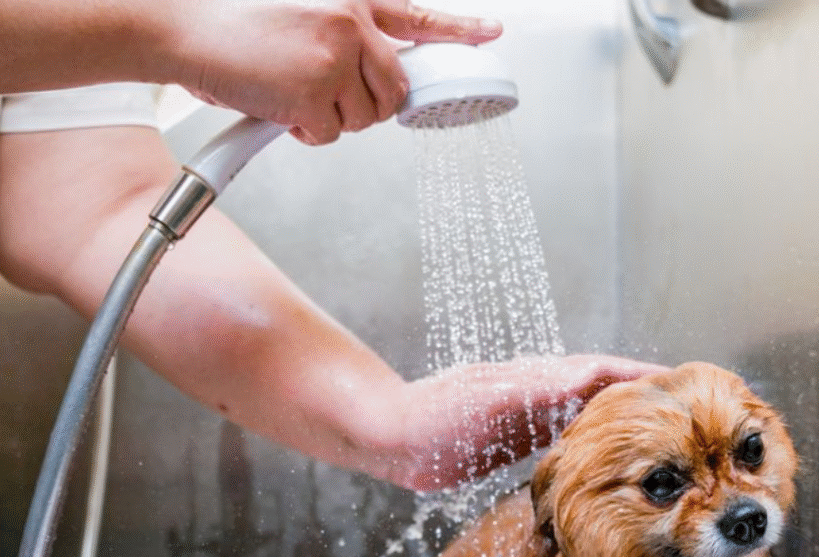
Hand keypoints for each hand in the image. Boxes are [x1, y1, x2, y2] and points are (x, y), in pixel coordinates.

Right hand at [161, 1, 502, 143]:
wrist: (181, 27)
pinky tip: (276, 104)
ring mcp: (336, 54)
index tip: (491, 33)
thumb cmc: (231, 25)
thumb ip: (342, 38)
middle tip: (323, 97)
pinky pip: (329, 136)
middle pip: (393, 92)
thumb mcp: (298, 14)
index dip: (457, 29)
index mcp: (349, 0)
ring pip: (363, 119)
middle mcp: (351, 22)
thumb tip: (370, 77)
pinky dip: (302, 132)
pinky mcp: (317, 88)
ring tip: (288, 91)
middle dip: (363, 107)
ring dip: (329, 120)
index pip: (414, 17)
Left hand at [390, 355, 668, 489]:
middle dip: (642, 399)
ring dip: (621, 424)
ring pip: (586, 417)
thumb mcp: (492, 398)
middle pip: (603, 392)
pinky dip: (590, 446)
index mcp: (541, 377)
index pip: (604, 371)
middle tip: (683, 413)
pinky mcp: (514, 444)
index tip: (682, 382)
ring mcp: (528, 418)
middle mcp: (540, 393)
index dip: (643, 376)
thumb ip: (539, 387)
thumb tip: (590, 375)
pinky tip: (603, 463)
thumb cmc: (436, 415)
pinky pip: (564, 442)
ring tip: (657, 438)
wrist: (393, 440)